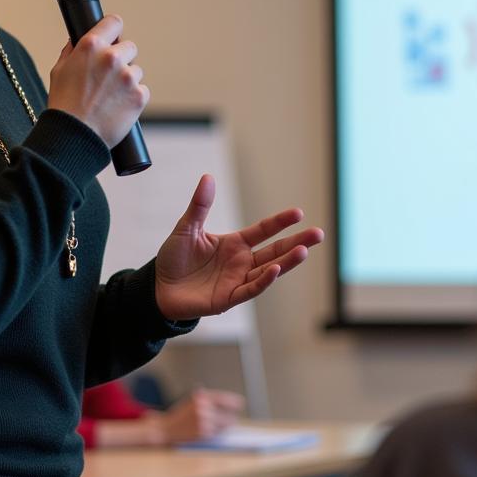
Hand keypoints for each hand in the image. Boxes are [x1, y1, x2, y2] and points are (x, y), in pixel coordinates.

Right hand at [47, 15, 148, 148]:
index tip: (114, 37)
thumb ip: (72, 51)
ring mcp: (128, 77)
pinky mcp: (139, 95)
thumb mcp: (59, 70)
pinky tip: (118, 106)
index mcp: (91, 46)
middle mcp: (112, 57)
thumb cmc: (63, 104)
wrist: (74, 136)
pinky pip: (142, 90)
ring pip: (136, 70)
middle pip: (129, 47)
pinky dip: (134, 97)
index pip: (114, 22)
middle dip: (122, 58)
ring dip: (128, 80)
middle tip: (109, 76)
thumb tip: (77, 40)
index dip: (114, 30)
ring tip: (110, 96)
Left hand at [154, 175, 322, 320]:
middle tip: (318, 234)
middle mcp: (241, 262)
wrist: (158, 286)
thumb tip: (208, 177)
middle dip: (297, 242)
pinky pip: (250, 289)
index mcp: (235, 244)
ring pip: (268, 270)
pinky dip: (264, 281)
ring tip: (304, 250)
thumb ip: (200, 205)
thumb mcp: (187, 227)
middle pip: (275, 251)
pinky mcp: (228, 298)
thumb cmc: (174, 258)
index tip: (298, 213)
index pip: (263, 230)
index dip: (280, 222)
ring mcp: (237, 280)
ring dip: (286, 261)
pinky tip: (275, 269)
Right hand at [154, 389, 244, 443]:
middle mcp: (204, 407)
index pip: (225, 398)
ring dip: (226, 425)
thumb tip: (233, 403)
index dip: (235, 402)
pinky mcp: (203, 434)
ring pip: (225, 425)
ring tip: (224, 424)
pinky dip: (218, 432)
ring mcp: (204, 421)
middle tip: (233, 418)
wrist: (166, 428)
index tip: (241, 403)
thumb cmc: (181, 414)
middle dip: (231, 417)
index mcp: (202, 396)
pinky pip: (218, 433)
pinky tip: (213, 430)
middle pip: (228, 414)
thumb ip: (209, 399)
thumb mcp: (193, 401)